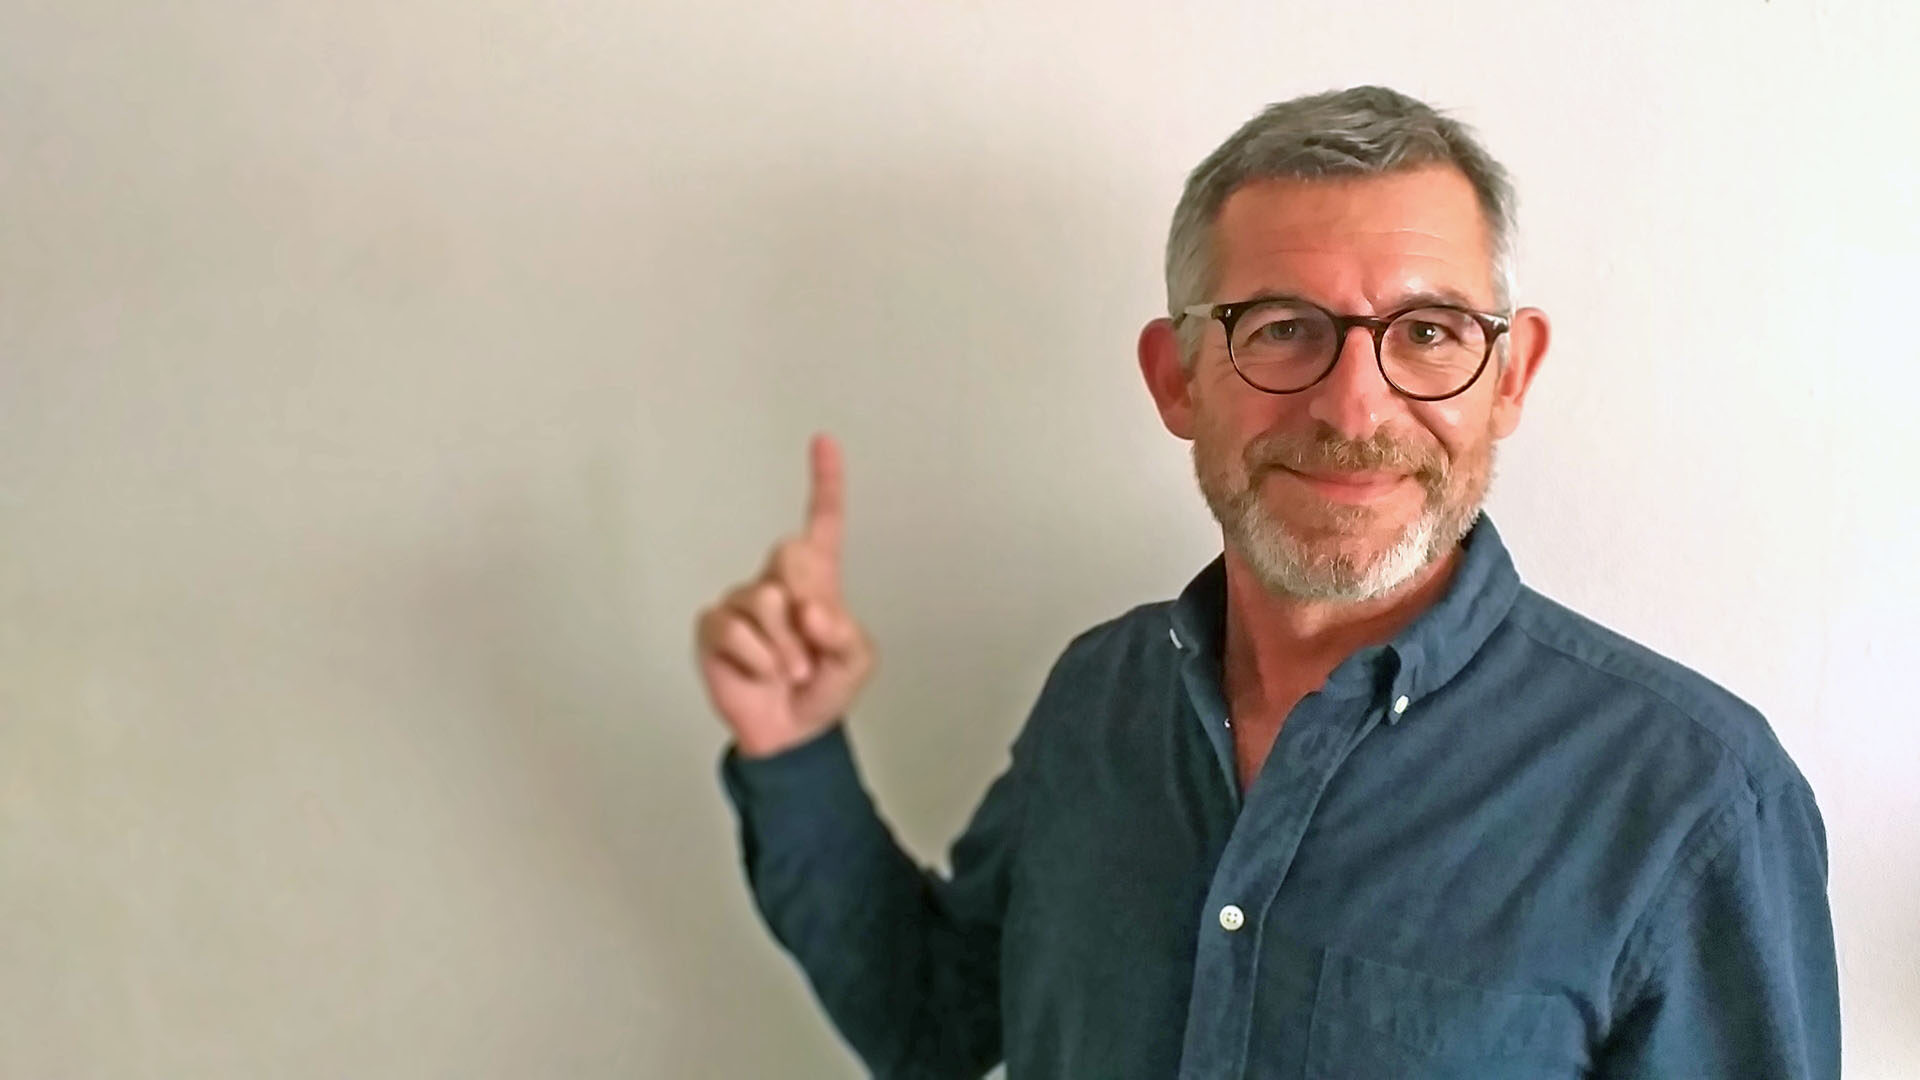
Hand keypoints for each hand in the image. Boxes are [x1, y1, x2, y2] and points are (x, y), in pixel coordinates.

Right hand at [694, 433, 876, 757]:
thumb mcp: (855, 662)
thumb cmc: (823, 689)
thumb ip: (844, 633)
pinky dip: (757, 659)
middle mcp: (778, 582)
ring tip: (791, 672)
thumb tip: (810, 610)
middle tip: (812, 647)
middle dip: (807, 604)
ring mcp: (743, 603)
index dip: (825, 481)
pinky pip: (734, 629)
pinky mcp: (715, 628)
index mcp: (819, 580)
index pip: (822, 521)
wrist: (791, 734)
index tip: (823, 441)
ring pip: (764, 601)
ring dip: (786, 648)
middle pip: (790, 555)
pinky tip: (761, 673)